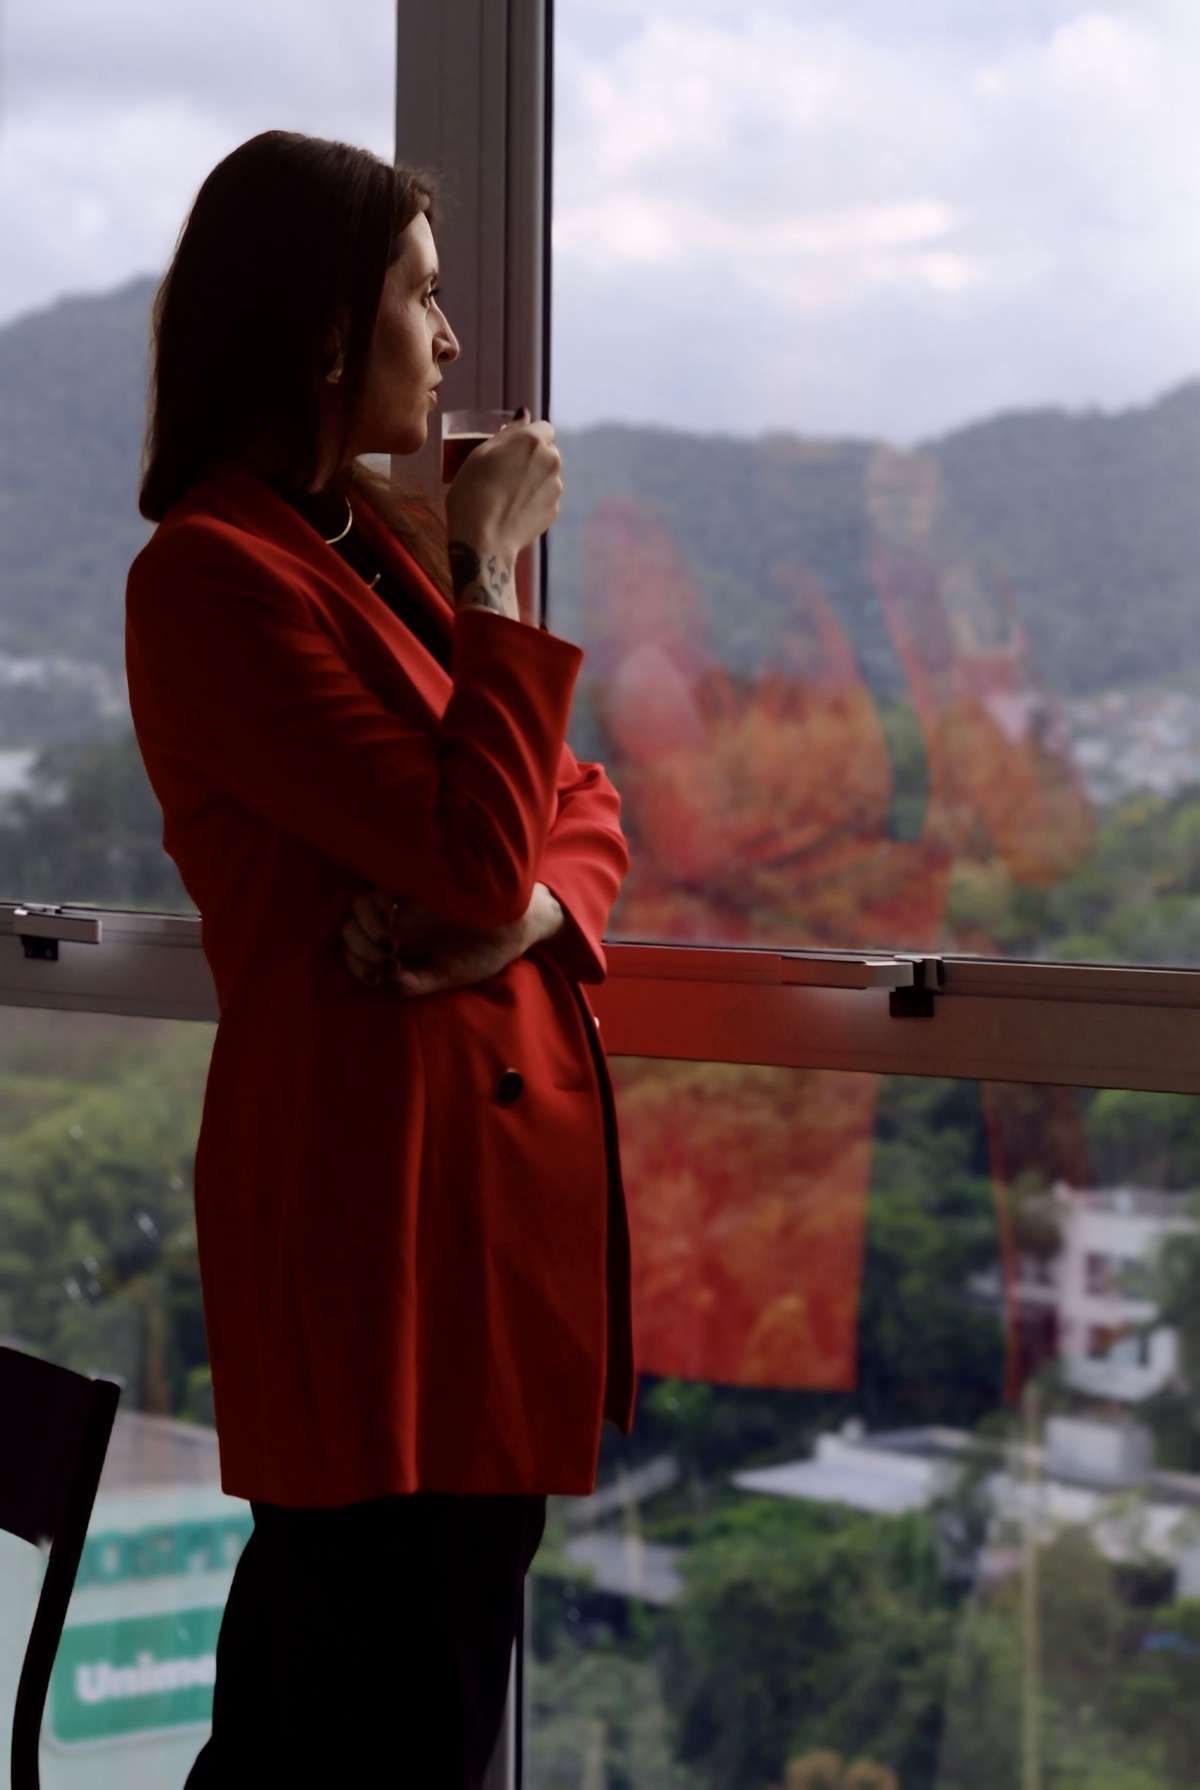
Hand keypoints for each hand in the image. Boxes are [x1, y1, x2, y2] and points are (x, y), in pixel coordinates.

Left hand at [342, 883, 563, 997]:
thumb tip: (393, 983)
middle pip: (349, 926)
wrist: (515, 930)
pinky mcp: (419, 886)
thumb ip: (419, 982)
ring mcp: (405, 904)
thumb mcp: (449, 975)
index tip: (378, 976)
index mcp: (399, 945)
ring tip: (388, 942)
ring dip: (365, 925)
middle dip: (358, 946)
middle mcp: (395, 923)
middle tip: (387, 959)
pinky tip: (393, 917)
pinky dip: (378, 902)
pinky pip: (383, 884)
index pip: (355, 950)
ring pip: (359, 903)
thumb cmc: (483, 953)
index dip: (356, 963)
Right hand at [445, 412, 561, 616]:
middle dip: (532, 458)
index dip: (528, 437)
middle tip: (505, 473)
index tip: (511, 449)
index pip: (544, 427)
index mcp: (533, 440)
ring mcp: (556, 488)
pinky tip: (513, 510)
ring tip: (507, 495)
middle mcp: (552, 460)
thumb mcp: (480, 453)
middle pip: (547, 452)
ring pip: (547, 476)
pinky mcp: (554, 510)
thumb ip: (508, 432)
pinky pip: (545, 498)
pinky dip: (533, 500)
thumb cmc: (473, 491)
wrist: (483, 539)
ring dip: (533, 480)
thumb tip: (524, 414)